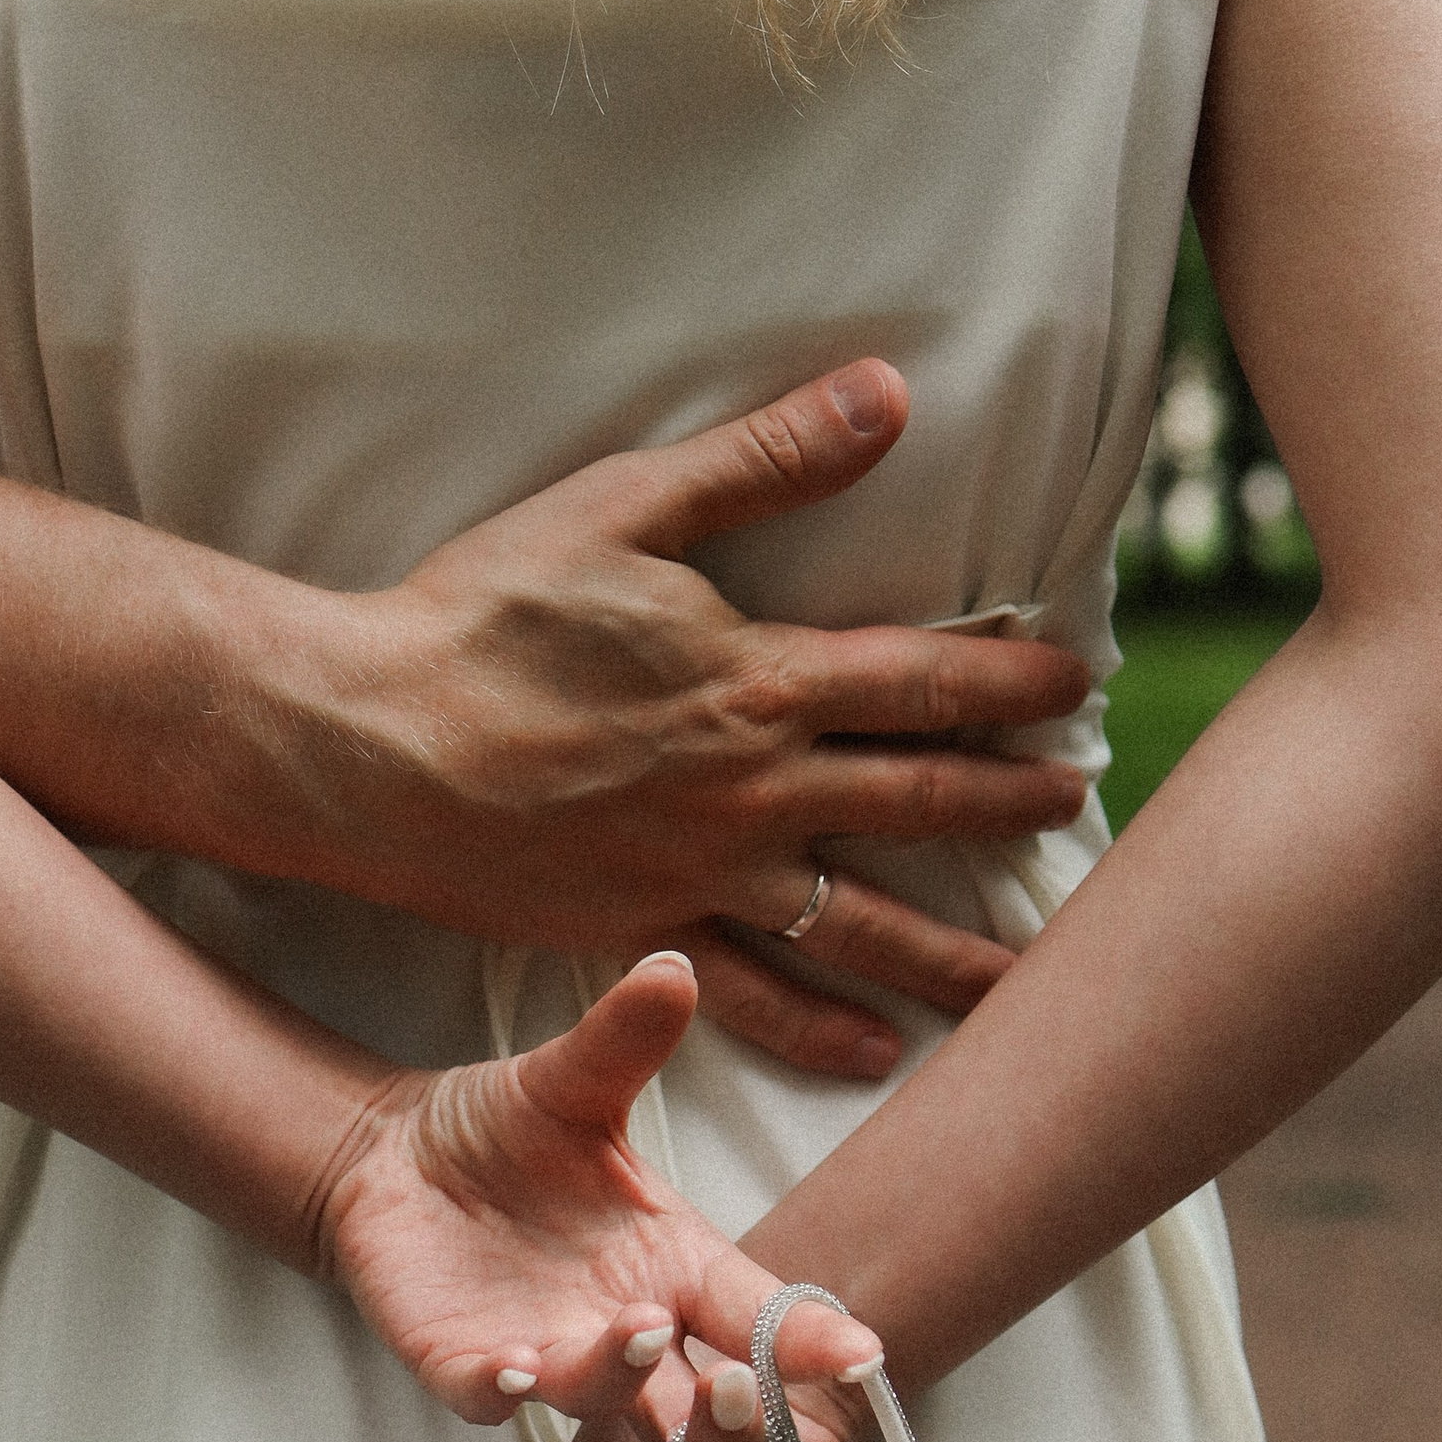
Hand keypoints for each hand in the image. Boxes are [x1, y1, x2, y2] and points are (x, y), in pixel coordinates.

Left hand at [307, 952, 879, 1441]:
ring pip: (601, 1401)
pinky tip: (511, 1369)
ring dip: (622, 1380)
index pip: (757, 1311)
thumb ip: (625, 1039)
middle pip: (700, 1404)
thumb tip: (674, 968)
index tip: (859, 1356)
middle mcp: (622, 1326)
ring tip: (638, 1334)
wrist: (397, 1153)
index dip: (809, 1340)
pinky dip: (500, 1390)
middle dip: (727, 1411)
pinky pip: (485, 1396)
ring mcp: (547, 1352)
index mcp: (673, 1262)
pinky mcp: (462, 1362)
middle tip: (740, 1384)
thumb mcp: (571, 1080)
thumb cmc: (508, 1130)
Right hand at [311, 362, 1090, 1079]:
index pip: (925, 679)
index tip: (1076, 687)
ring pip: (862, 920)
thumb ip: (766, 456)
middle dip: (1010, 799)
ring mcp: (701, 873)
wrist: (366, 742)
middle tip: (1073, 802)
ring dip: (956, 948)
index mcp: (756, 679)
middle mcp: (750, 790)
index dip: (1013, 681)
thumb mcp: (624, 505)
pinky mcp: (641, 930)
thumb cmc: (481, 614)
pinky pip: (753, 994)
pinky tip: (876, 1050)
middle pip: (919, 799)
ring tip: (1031, 978)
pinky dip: (820, 1028)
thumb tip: (887, 391)